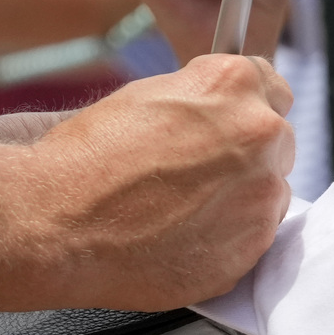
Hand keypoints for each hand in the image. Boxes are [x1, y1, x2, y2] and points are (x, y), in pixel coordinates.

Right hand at [18, 54, 294, 308]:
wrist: (59, 222)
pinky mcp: (250, 251)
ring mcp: (260, 197)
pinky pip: (253, 238)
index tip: (229, 119)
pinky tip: (182, 233)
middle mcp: (260, 135)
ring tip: (181, 206)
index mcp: (233, 85)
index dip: (243, 104)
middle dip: (244, 150)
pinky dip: (227, 237)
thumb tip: (219, 109)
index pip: (270, 83)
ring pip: (268, 191)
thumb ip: (202, 98)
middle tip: (196, 168)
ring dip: (239, 195)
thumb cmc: (89, 158)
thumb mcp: (148, 96)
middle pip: (275, 139)